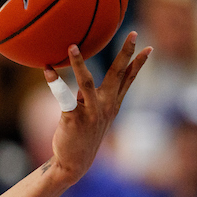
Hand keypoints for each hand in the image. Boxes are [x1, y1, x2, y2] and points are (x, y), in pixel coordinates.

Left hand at [45, 32, 150, 184]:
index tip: (149, 47)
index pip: (129, 80)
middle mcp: (105, 106)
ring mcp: (90, 113)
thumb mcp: (95, 116)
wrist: (74, 163)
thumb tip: (86, 77)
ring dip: (79, 63)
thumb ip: (94, 98)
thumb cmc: (83, 137)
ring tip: (72, 46)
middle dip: (126, 53)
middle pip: (118, 75)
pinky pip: (63, 97)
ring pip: (87, 82)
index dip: (139, 64)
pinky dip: (55, 83)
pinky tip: (47, 70)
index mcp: (112, 105)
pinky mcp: (73, 119)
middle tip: (132, 33)